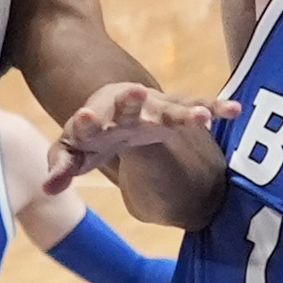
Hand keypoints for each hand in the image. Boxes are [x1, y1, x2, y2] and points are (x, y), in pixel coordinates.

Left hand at [48, 79, 235, 193]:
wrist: (113, 100)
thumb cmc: (91, 136)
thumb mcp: (72, 152)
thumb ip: (61, 167)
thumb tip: (47, 188)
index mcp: (96, 121)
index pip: (88, 123)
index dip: (87, 122)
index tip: (86, 117)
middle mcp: (124, 110)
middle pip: (127, 107)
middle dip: (131, 103)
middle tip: (134, 93)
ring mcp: (152, 109)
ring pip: (170, 109)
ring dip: (185, 113)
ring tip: (201, 119)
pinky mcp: (175, 109)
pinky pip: (198, 106)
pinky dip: (215, 106)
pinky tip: (234, 110)